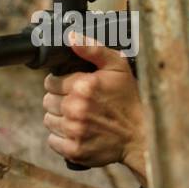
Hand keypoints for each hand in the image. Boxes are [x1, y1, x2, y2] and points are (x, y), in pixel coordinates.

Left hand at [43, 34, 147, 184]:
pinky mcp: (73, 150)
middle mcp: (75, 108)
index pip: (50, 82)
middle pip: (47, 101)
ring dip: (60, 119)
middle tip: (79, 104)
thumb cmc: (129, 100)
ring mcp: (74, 131)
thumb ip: (93, 49)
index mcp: (83, 86)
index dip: (61, 84)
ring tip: (80, 118)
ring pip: (48, 121)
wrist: (141, 136)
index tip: (74, 88)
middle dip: (60, 101)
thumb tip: (71, 37)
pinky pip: (53, 141)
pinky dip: (62, 138)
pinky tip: (78, 132)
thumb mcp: (118, 67)